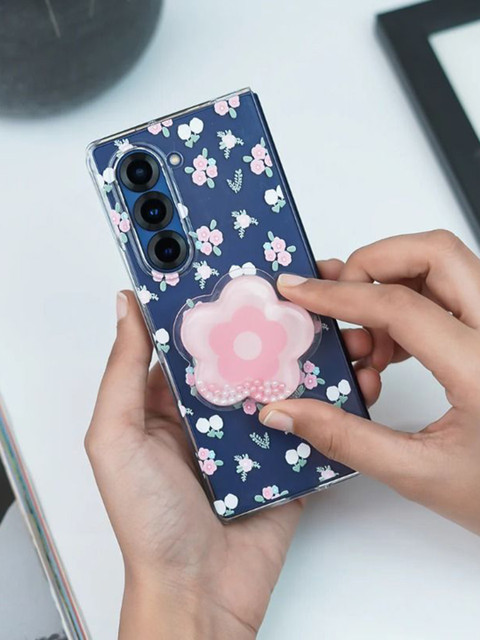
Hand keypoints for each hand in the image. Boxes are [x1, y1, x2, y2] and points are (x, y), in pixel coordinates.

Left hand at [85, 290, 378, 638]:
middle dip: (269, 326)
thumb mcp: (117, 439)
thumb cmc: (149, 522)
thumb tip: (127, 306)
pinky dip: (328, 400)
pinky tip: (347, 375)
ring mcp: (252, 434)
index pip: (194, 339)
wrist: (201, 592)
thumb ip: (123, 371)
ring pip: (282, 382)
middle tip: (299, 290)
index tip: (236, 270)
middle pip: (244, 355)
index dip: (212, 306)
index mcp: (169, 402)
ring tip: (332, 327)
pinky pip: (310, 420)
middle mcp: (211, 413)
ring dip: (304, 358)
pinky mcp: (285, 458)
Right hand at [260, 230, 479, 534]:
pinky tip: (392, 348)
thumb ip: (345, 438)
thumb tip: (287, 411)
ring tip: (368, 342)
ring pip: (445, 264)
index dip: (339, 295)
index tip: (299, 291)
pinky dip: (411, 303)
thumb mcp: (419, 473)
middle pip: (435, 253)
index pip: (401, 306)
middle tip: (339, 298)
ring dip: (392, 284)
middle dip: (373, 263)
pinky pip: (451, 290)